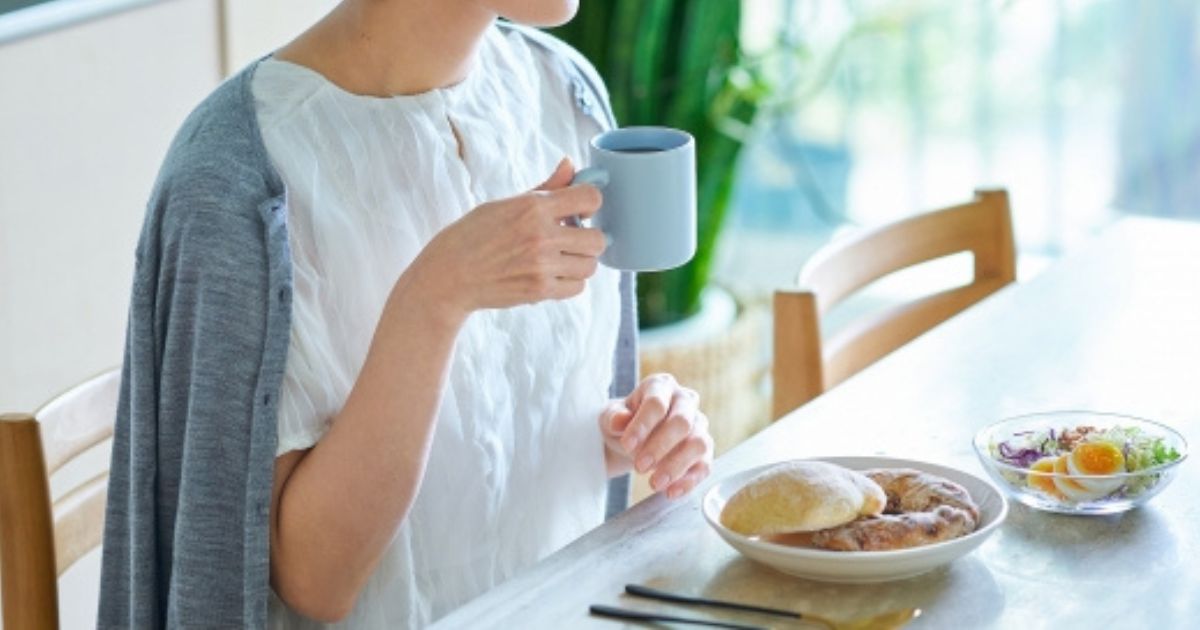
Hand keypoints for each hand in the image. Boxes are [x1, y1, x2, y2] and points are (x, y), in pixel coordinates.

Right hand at [409, 157, 605, 320]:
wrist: (448, 276)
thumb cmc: (473, 235)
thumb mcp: (505, 203)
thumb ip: (545, 187)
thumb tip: (571, 165)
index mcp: (533, 206)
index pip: (591, 197)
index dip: (590, 202)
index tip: (580, 209)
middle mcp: (541, 235)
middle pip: (598, 239)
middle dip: (589, 237)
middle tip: (571, 238)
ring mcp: (542, 265)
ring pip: (590, 265)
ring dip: (580, 261)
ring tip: (560, 257)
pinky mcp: (539, 290)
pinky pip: (577, 288)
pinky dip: (569, 282)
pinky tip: (552, 274)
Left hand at [600, 374, 713, 498]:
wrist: (629, 441)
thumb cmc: (622, 423)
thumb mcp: (610, 418)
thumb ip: (614, 417)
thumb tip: (620, 420)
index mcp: (661, 386)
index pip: (657, 403)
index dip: (643, 425)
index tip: (627, 445)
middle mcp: (685, 402)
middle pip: (682, 423)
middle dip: (660, 447)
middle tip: (639, 467)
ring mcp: (698, 426)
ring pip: (698, 444)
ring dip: (676, 466)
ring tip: (654, 484)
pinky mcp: (704, 451)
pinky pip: (704, 466)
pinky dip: (689, 481)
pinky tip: (671, 492)